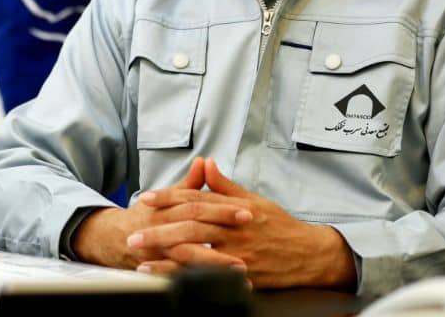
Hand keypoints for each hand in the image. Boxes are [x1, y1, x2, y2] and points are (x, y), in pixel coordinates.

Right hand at [71, 157, 251, 271]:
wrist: (113, 239)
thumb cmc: (147, 215)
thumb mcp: (166, 196)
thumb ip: (189, 183)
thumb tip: (205, 161)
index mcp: (166, 207)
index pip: (196, 204)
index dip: (221, 208)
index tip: (248, 211)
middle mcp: (161, 227)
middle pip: (192, 226)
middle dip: (221, 228)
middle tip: (248, 232)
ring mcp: (158, 251)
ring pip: (186, 255)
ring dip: (215, 262)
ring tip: (240, 267)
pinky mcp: (157, 269)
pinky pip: (180, 277)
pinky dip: (200, 281)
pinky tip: (221, 286)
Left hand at [130, 158, 356, 288]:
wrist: (310, 255)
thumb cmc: (281, 226)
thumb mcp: (255, 200)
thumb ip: (226, 185)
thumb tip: (207, 163)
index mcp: (236, 208)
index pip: (197, 199)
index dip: (170, 197)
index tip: (146, 198)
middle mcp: (235, 229)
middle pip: (191, 226)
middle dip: (159, 229)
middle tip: (134, 233)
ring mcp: (237, 254)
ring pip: (197, 252)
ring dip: (166, 257)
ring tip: (141, 258)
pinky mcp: (241, 276)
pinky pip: (209, 278)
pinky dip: (186, 278)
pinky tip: (167, 280)